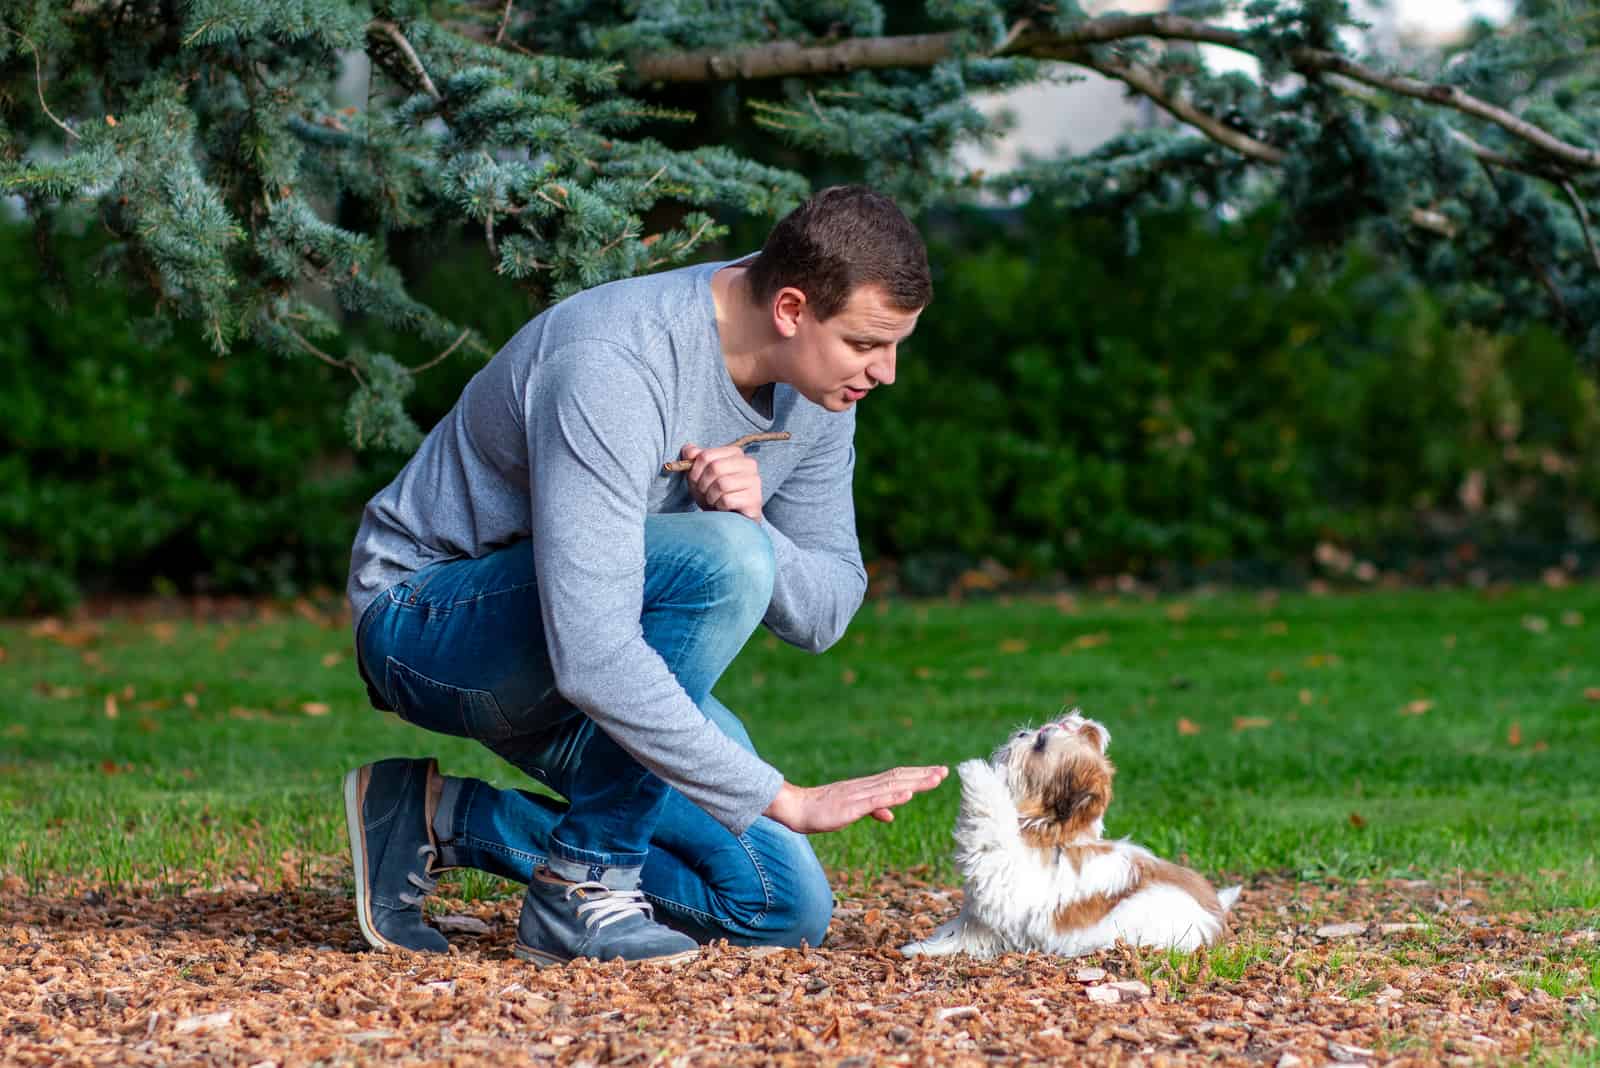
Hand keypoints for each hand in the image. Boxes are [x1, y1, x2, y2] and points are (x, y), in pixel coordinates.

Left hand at [679, 442, 763, 521]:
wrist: (728, 519)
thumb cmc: (714, 493)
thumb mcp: (700, 474)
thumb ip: (694, 458)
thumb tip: (689, 450)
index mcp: (736, 453)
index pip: (706, 455)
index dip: (694, 471)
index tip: (695, 481)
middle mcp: (749, 464)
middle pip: (715, 468)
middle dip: (703, 484)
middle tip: (704, 493)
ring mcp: (754, 482)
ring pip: (722, 484)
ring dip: (711, 496)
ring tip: (714, 500)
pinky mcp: (754, 499)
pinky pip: (727, 500)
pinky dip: (719, 506)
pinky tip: (723, 508)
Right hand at [764, 765, 948, 833]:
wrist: (795, 808)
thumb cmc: (821, 810)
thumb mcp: (852, 811)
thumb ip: (873, 810)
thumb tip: (891, 815)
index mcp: (866, 787)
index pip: (897, 777)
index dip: (918, 775)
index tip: (937, 772)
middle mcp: (865, 786)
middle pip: (899, 778)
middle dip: (923, 775)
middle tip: (945, 771)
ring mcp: (858, 795)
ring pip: (891, 786)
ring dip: (914, 782)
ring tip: (935, 779)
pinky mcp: (850, 806)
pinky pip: (874, 801)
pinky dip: (892, 797)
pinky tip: (907, 795)